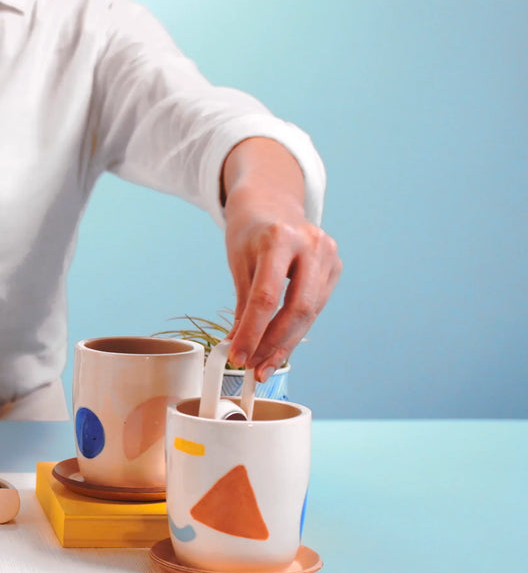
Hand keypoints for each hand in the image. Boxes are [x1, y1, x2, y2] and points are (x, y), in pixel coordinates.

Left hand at [221, 139, 341, 380]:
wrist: (271, 203)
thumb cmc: (249, 232)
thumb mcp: (238, 262)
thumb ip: (243, 305)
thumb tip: (237, 348)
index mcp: (279, 238)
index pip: (267, 297)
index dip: (252, 332)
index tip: (236, 356)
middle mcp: (311, 244)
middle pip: (297, 308)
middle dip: (273, 344)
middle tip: (253, 369)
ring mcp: (329, 255)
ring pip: (310, 312)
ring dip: (285, 343)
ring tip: (262, 365)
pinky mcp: (335, 266)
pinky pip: (316, 306)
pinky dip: (296, 329)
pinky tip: (279, 346)